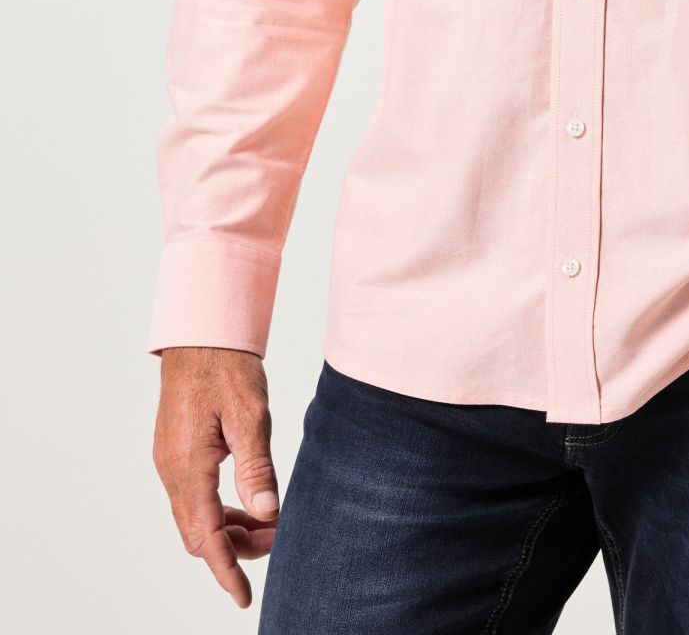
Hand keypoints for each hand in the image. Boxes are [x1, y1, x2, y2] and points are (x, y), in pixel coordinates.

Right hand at [152, 346, 279, 609]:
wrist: (200, 334)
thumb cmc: (226, 367)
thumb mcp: (249, 416)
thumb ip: (256, 467)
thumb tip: (267, 514)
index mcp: (188, 467)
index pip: (206, 536)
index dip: (226, 570)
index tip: (243, 596)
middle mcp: (171, 471)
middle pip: (198, 534)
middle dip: (234, 549)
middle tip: (276, 539)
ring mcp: (170, 462)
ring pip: (194, 517)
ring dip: (227, 529)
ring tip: (267, 522)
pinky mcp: (175, 452)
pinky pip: (193, 497)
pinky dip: (218, 509)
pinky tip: (245, 501)